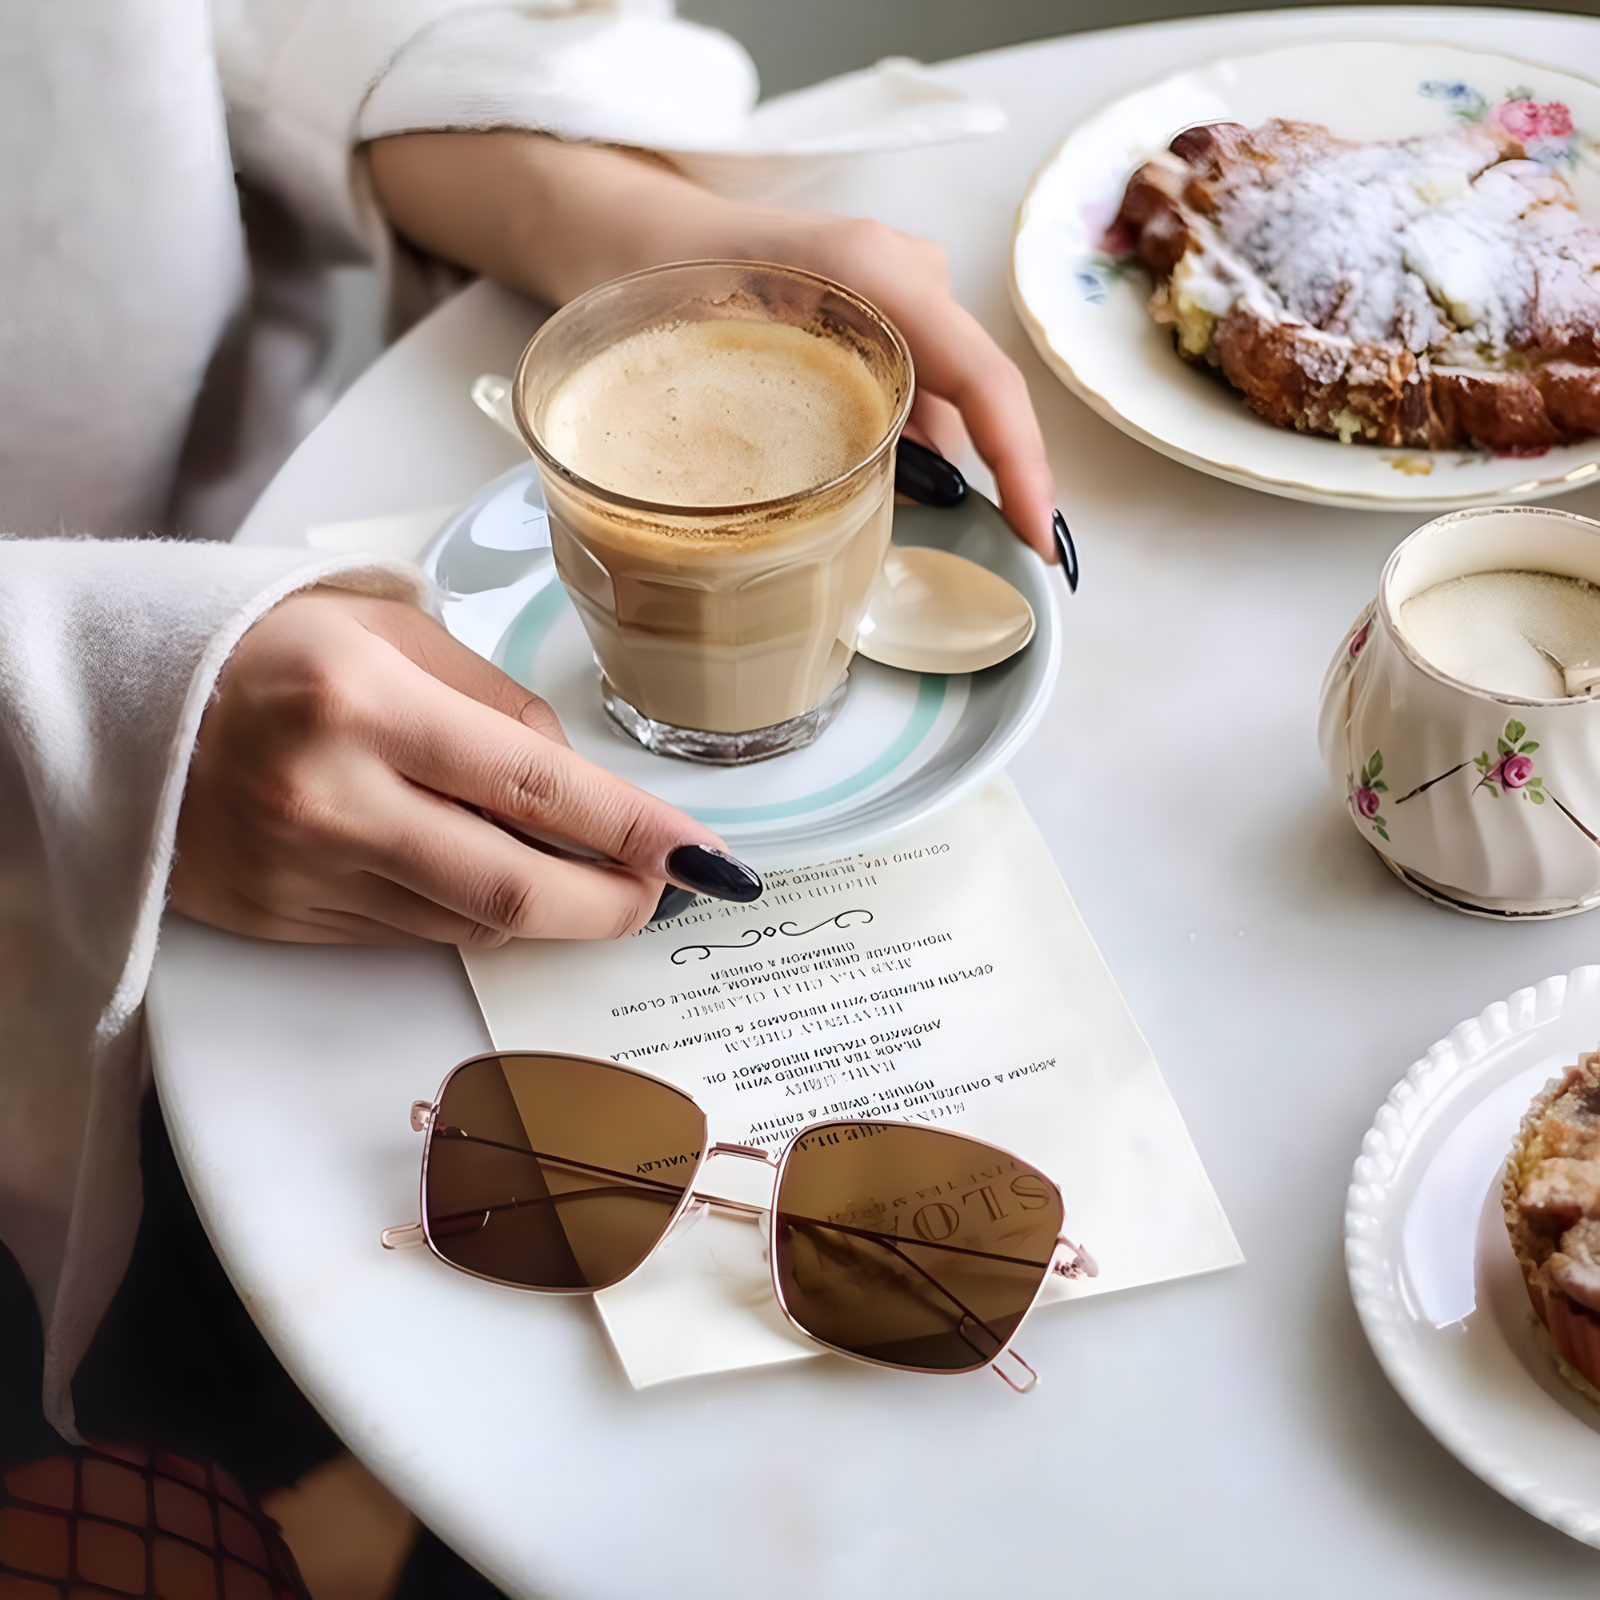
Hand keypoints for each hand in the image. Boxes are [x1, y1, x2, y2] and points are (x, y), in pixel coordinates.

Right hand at [170, 589, 760, 944]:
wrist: (112, 709)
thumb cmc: (264, 648)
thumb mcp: (385, 630)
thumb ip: (490, 702)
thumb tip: (572, 779)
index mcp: (365, 704)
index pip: (535, 783)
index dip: (632, 830)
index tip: (702, 854)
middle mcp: (332, 800)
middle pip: (512, 885)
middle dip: (609, 902)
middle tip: (661, 892)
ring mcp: (303, 874)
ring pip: (471, 921)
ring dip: (546, 906)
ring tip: (587, 876)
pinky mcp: (284, 922)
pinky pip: (413, 934)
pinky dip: (472, 913)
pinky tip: (492, 878)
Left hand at [367, 133, 1057, 559]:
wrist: (631, 236)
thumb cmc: (663, 282)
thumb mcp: (726, 361)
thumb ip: (812, 428)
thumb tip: (890, 508)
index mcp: (876, 272)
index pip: (983, 379)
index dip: (1022, 464)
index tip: (1038, 536)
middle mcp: (903, 276)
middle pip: (973, 396)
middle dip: (982, 480)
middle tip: (977, 560)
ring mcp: (894, 295)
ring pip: (941, 401)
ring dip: (930, 468)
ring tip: (900, 535)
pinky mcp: (875, 319)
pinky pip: (912, 393)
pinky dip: (902, 446)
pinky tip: (874, 488)